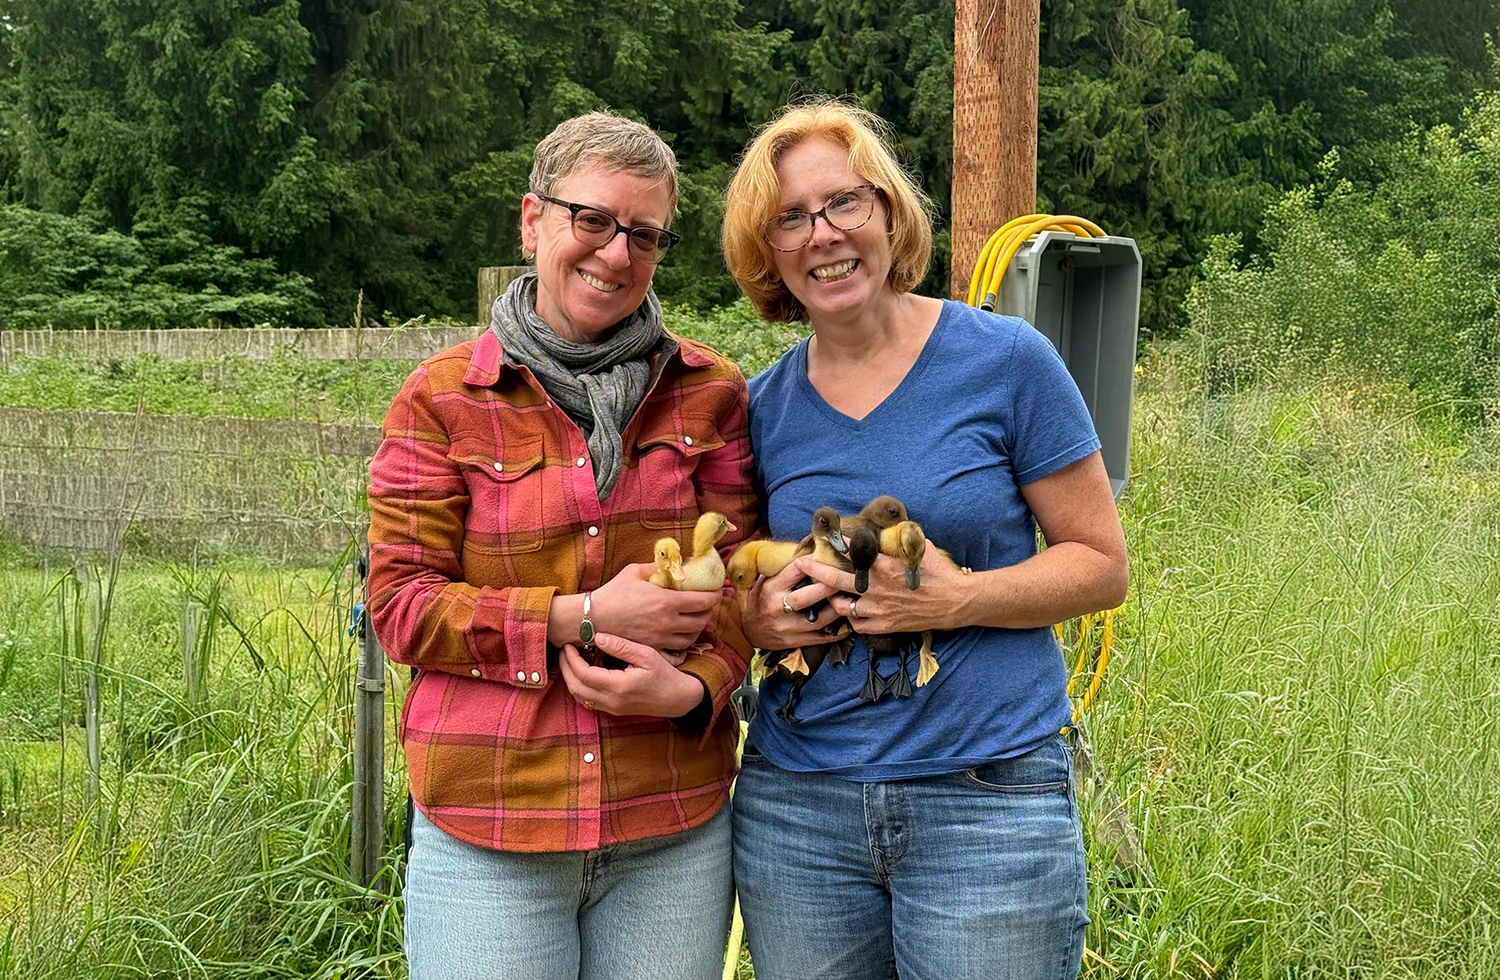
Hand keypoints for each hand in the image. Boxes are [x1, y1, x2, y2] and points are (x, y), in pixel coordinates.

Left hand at [559, 633, 704, 717]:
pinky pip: (588, 700)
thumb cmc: (666, 674)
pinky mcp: (614, 711)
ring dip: (570, 678)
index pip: (584, 674)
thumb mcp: (647, 655)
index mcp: (619, 687)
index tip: (568, 645)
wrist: (679, 698)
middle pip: (576, 688)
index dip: (571, 659)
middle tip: (564, 651)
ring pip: (579, 697)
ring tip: (571, 659)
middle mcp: (612, 701)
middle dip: (565, 669)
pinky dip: (580, 686)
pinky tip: (584, 671)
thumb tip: (598, 637)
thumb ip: (621, 646)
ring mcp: (612, 709)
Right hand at [593, 563, 721, 648]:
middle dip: (710, 611)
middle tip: (709, 604)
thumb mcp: (635, 571)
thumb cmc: (613, 593)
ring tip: (697, 619)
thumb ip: (657, 567)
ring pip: (692, 637)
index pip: (704, 601)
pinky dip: (685, 643)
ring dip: (699, 627)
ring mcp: (661, 639)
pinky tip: (683, 636)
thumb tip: (672, 562)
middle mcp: (668, 622)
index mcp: (667, 601)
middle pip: (702, 620)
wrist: (593, 618)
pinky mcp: (653, 649)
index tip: (717, 591)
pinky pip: (678, 651)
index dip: (715, 596)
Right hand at [740, 560, 849, 650]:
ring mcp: (787, 627)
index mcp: (771, 588)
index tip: (830, 556)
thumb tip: (807, 552)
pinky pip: (821, 638)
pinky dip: (837, 632)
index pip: (795, 570)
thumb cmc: (759, 601)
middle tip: (847, 578)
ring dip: (838, 609)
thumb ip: (782, 570)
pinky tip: (849, 623)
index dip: (815, 562)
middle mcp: (778, 607)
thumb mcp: (763, 582)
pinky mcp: (795, 642)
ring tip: (852, 599)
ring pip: (819, 619)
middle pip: (808, 596)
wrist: (747, 631)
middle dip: (830, 586)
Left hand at [795, 544, 973, 634]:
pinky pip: (858, 624)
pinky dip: (852, 617)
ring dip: (833, 598)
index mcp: (885, 568)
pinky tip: (851, 610)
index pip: (854, 554)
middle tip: (803, 563)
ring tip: (828, 592)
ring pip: (843, 606)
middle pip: (837, 581)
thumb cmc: (939, 573)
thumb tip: (889, 526)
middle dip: (817, 571)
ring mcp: (879, 610)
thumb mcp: (920, 548)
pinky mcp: (885, 626)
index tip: (827, 539)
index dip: (838, 546)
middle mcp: (878, 590)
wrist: (955, 602)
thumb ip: (900, 540)